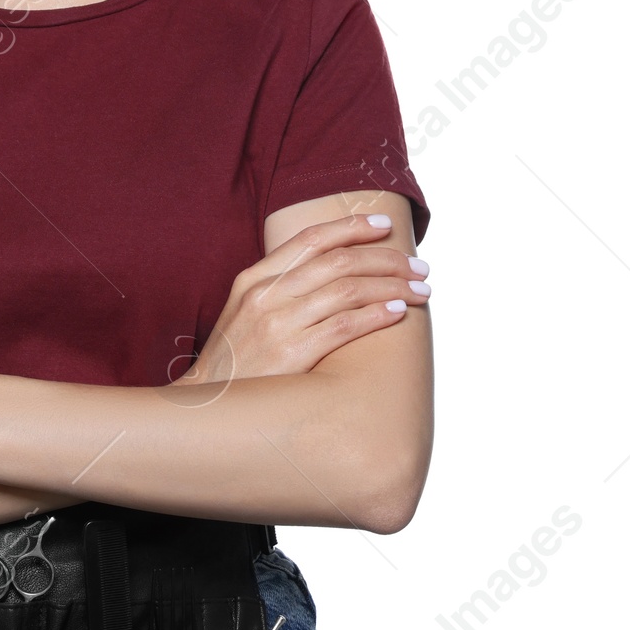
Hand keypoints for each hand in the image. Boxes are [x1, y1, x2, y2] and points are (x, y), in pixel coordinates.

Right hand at [180, 215, 430, 389]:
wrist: (208, 404)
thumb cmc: (235, 361)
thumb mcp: (246, 312)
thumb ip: (281, 288)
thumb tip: (332, 272)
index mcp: (254, 278)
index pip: (311, 238)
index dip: (352, 227)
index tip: (385, 224)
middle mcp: (265, 294)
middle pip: (338, 261)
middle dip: (387, 260)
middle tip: (419, 267)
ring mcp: (276, 323)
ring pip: (348, 290)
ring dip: (393, 287)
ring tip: (421, 291)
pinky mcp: (291, 354)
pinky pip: (344, 326)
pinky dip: (376, 315)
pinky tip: (398, 313)